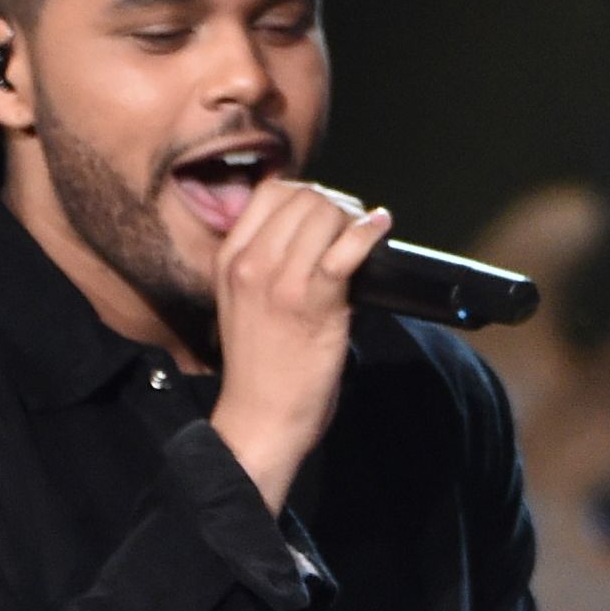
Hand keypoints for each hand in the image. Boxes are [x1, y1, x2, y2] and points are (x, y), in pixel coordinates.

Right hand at [206, 182, 392, 509]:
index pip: (269, 192)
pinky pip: (348, 247)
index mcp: (230, 259)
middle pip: (303, 198)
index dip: (306, 195)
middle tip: (352, 227)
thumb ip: (266, 266)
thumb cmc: (261, 367)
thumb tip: (316, 235)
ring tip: (363, 235)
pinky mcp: (314, 301)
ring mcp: (281, 281)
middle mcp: (250, 263)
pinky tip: (380, 229)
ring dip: (352, 218)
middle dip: (336, 205)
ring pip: (325, 213)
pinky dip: (370, 232)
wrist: (262, 417)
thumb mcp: (244, 303)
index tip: (326, 216)